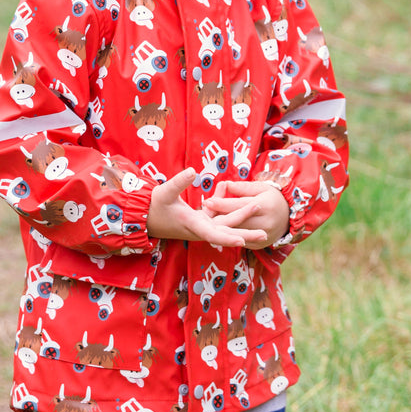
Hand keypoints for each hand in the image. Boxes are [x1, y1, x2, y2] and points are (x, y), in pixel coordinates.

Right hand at [148, 169, 268, 247]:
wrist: (144, 216)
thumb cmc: (153, 206)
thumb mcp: (164, 192)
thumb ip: (178, 182)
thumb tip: (193, 170)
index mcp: (193, 224)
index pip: (213, 234)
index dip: (228, 237)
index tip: (242, 241)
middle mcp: (200, 228)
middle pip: (226, 232)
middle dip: (245, 233)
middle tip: (266, 234)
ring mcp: (201, 225)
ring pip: (225, 224)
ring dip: (242, 220)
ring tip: (259, 215)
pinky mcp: (200, 220)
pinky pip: (219, 217)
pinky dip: (230, 209)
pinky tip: (240, 198)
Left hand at [203, 180, 289, 248]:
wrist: (289, 217)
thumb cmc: (272, 198)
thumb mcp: (261, 187)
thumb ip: (243, 187)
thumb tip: (225, 185)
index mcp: (265, 205)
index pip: (239, 205)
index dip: (222, 204)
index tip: (207, 201)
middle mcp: (265, 222)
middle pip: (237, 221)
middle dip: (218, 217)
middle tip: (203, 213)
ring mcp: (263, 236)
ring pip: (237, 234)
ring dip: (221, 229)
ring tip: (206, 223)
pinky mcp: (260, 246)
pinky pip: (241, 242)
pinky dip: (230, 238)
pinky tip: (217, 233)